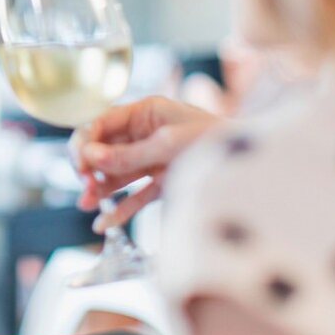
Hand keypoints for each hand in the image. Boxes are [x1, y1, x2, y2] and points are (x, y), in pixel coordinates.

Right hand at [71, 96, 222, 230]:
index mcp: (147, 112)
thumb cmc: (217, 141)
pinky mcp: (163, 183)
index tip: (80, 162)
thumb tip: (92, 157)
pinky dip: (119, 210)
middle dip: (90, 166)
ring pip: (117, 174)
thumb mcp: (169, 144)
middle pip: (105, 149)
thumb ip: (129, 154)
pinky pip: (135, 196)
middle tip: (85, 184)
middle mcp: (146, 133)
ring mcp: (153, 159)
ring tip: (86, 204)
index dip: (86, 140)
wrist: (255, 168)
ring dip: (99, 188)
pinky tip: (103, 223)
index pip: (103, 122)